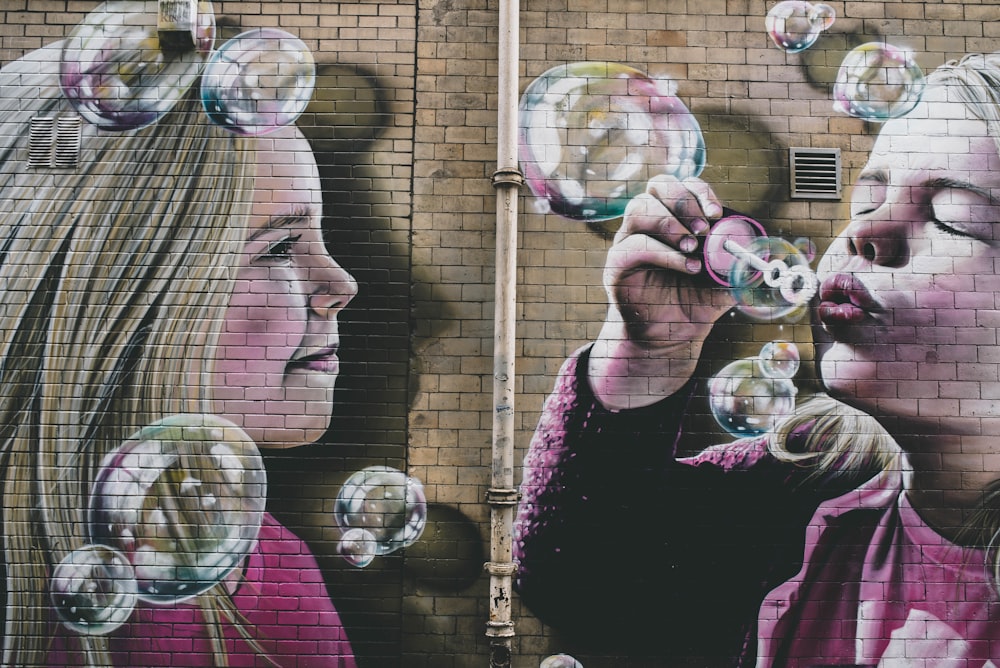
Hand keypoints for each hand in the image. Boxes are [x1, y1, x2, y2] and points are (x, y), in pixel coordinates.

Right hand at [588, 175, 735, 408]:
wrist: (671, 337)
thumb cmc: (696, 301)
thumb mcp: (729, 280)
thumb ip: (746, 263)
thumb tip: (772, 250)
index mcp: (674, 217)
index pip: (682, 183)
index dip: (700, 191)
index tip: (717, 213)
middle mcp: (648, 223)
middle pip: (657, 185)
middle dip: (684, 201)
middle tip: (705, 228)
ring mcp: (629, 241)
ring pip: (639, 209)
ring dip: (670, 224)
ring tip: (693, 250)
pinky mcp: (617, 264)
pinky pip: (633, 246)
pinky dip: (664, 254)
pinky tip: (686, 267)